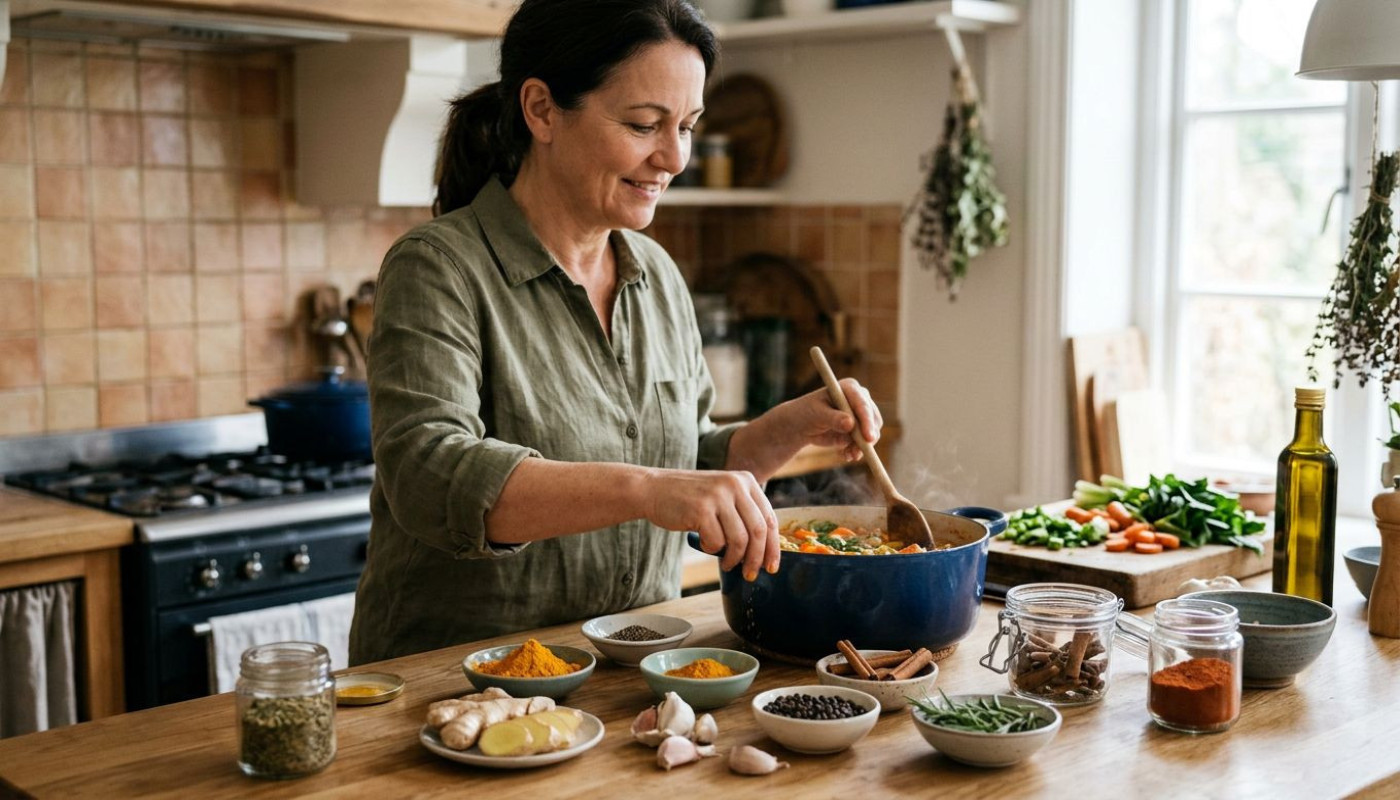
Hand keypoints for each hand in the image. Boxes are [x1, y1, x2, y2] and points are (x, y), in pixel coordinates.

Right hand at [644, 468, 778, 580]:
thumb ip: (743, 512)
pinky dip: (712, 550)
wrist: (653, 488)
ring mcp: (717, 496)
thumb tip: (765, 549)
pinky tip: (705, 545)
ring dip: (734, 559)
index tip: (772, 566)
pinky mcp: (701, 509)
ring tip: (727, 563)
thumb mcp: (722, 494)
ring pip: (739, 540)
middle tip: (751, 574)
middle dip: (756, 559)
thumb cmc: (689, 498)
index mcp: (745, 480)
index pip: (769, 518)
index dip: (773, 546)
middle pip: (758, 531)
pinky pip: (716, 542)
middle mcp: (734, 485)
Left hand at [786, 378, 883, 461]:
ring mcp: (861, 415)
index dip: (867, 421)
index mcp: (849, 388)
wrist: (801, 425)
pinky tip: (846, 455)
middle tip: (857, 452)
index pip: (863, 404)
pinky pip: (865, 443)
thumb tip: (850, 424)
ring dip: (862, 447)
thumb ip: (833, 418)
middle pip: (873, 418)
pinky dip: (857, 450)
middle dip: (867, 437)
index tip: (868, 438)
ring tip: (848, 454)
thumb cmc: (806, 413)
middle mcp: (860, 399)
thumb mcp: (817, 414)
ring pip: (872, 433)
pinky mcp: (859, 430)